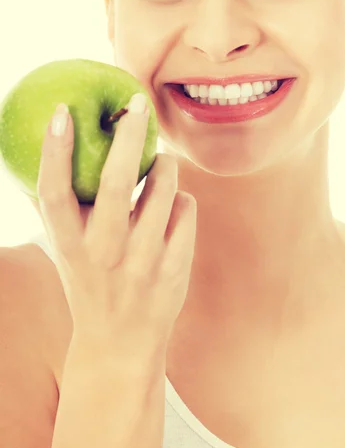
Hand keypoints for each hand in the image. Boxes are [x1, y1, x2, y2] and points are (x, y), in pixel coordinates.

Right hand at [31, 95, 197, 354]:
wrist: (121, 344)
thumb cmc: (90, 283)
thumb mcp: (67, 250)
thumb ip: (63, 208)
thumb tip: (55, 151)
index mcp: (69, 245)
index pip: (54, 191)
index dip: (54, 149)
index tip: (63, 111)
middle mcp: (103, 252)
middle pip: (114, 180)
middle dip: (129, 134)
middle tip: (137, 104)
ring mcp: (142, 261)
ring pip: (165, 186)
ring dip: (165, 165)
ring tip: (159, 165)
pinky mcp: (175, 267)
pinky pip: (186, 208)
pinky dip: (180, 199)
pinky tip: (170, 212)